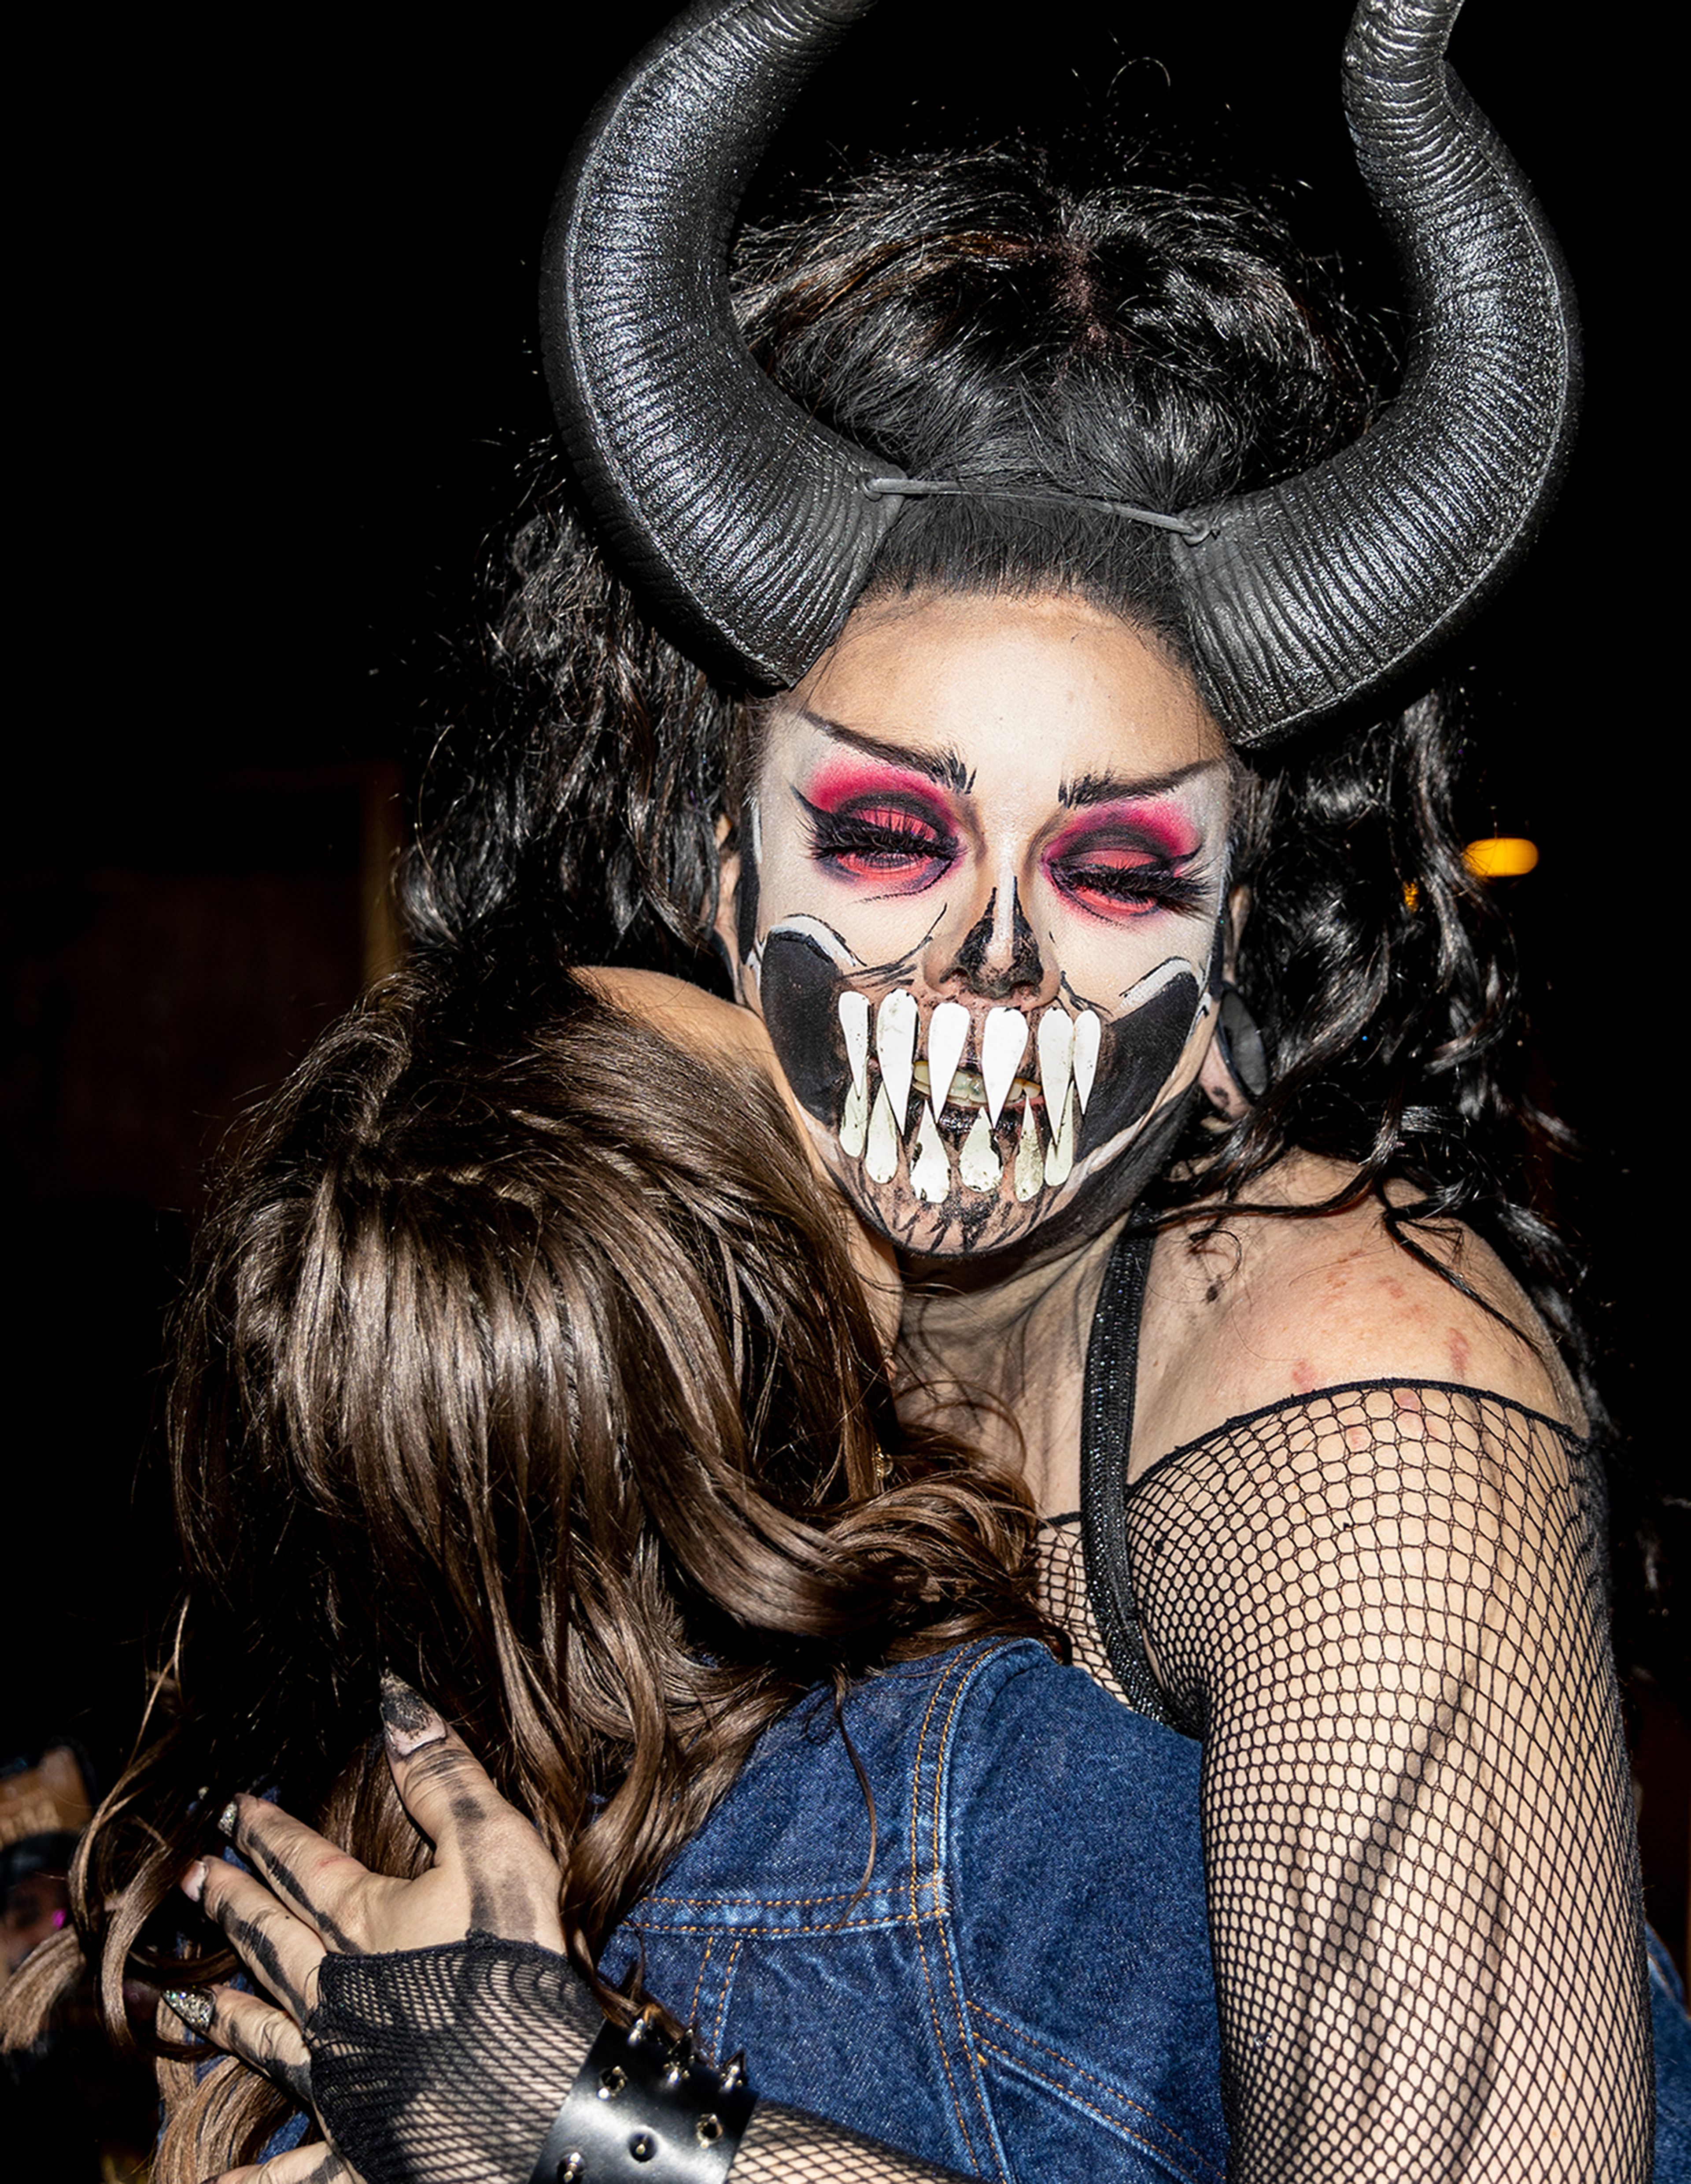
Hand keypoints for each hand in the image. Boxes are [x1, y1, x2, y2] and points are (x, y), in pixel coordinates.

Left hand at [166, 1675, 565, 2180]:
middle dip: (232, 1907)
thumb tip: (390, 1702)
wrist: (533, 2089)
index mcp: (367, 1924)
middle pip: (273, 1942)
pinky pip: (297, 2166)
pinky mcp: (360, 2138)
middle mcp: (338, 1997)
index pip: (305, 1865)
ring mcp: (343, 2073)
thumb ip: (441, 1776)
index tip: (231, 1809)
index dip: (269, 1832)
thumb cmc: (514, 1959)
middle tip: (190, 1884)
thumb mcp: (492, 1843)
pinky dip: (257, 2178)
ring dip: (229, 2020)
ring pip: (270, 2040)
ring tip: (182, 2006)